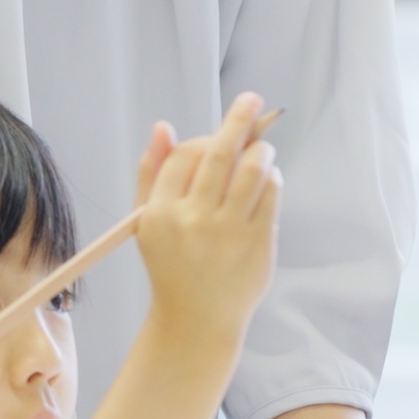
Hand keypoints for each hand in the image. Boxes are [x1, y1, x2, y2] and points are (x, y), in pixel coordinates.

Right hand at [130, 93, 281, 346]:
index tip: (218, 134)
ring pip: (252, 170)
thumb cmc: (173, 265)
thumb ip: (151, 174)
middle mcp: (193, 220)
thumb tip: (163, 126)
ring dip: (260, 150)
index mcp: (161, 213)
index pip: (184, 155)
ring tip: (261, 147)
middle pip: (219, 154)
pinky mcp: (257, 244)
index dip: (202, 141)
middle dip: (238, 120)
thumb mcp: (147, 223)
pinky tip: (267, 180)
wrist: (196, 319)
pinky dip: (271, 179)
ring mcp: (227, 233)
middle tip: (251, 99)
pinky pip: (270, 195)